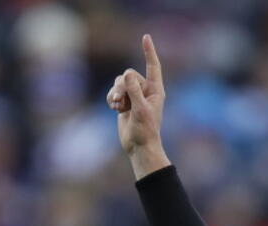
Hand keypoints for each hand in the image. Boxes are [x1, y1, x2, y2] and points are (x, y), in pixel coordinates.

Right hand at [107, 34, 169, 178]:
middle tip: (122, 102)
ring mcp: (134, 96)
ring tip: (118, 107)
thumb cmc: (145, 130)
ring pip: (119, 82)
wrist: (139, 145)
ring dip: (116, 93)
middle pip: (128, 75)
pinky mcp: (125, 102)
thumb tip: (127, 74)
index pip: (153, 66)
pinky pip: (114, 91)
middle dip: (122, 86)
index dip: (149, 52)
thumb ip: (134, 91)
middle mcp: (146, 90)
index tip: (145, 37)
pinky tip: (115, 109)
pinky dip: (112, 99)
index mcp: (155, 90)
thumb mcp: (140, 109)